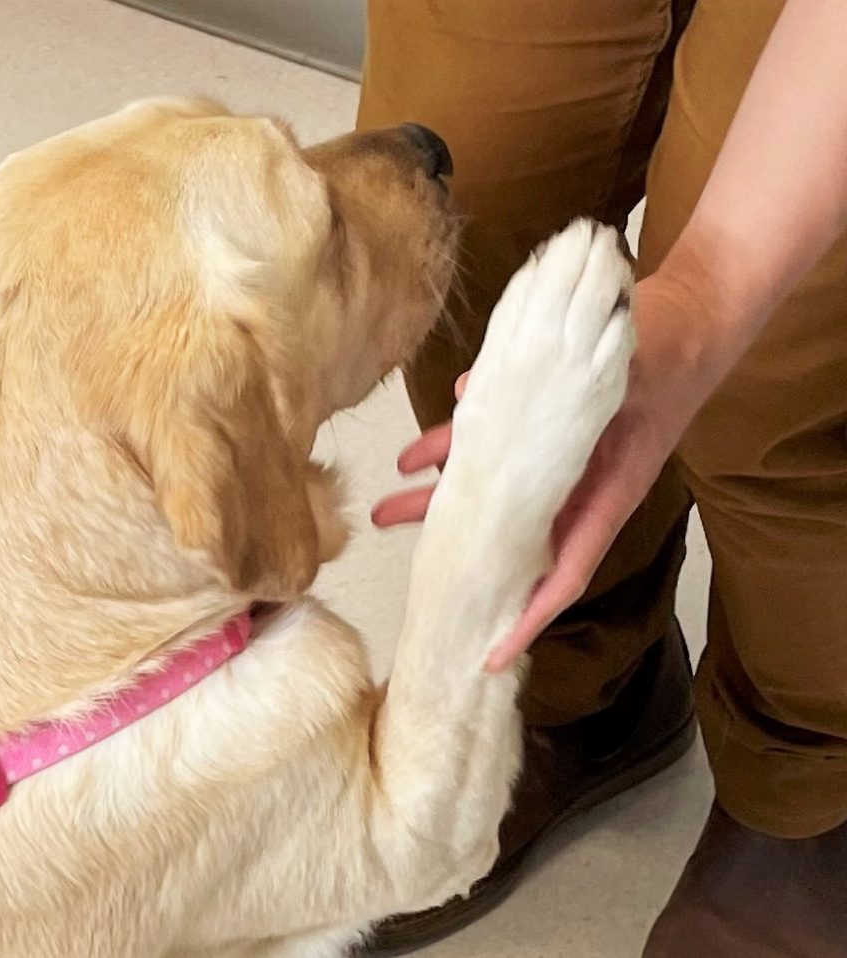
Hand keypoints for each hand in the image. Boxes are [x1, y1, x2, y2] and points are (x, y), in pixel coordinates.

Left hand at [373, 265, 731, 669]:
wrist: (691, 323)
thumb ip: (566, 394)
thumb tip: (471, 391)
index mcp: (605, 496)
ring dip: (437, 500)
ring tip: (386, 508)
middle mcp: (575, 488)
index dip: (529, 617)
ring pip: (490, 492)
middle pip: (508, 536)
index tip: (493, 653)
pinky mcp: (541, 430)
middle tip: (406, 566)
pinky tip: (416, 454)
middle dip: (453, 550)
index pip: (565, 573)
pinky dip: (453, 446)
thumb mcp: (631, 378)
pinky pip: (491, 446)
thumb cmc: (670, 356)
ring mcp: (555, 462)